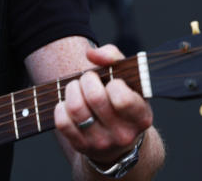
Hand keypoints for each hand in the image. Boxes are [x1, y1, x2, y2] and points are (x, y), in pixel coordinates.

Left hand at [53, 44, 152, 165]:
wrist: (118, 141)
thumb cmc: (122, 100)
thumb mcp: (128, 79)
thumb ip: (113, 57)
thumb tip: (92, 54)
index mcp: (141, 117)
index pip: (122, 98)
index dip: (113, 83)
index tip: (113, 82)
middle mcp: (123, 134)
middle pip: (95, 98)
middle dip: (87, 79)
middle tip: (89, 79)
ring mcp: (102, 143)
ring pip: (76, 108)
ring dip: (72, 90)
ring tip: (77, 87)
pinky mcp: (81, 146)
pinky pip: (62, 122)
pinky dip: (61, 107)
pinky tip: (69, 104)